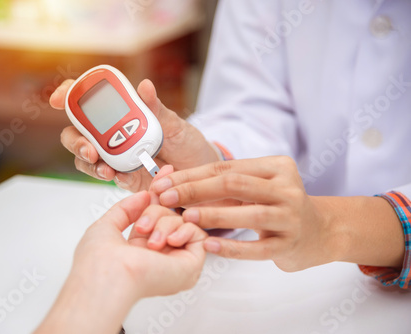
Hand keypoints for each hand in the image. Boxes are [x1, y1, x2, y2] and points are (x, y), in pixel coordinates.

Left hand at [35, 190, 206, 333]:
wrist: (107, 274)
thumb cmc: (99, 259)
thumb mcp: (107, 225)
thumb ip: (126, 208)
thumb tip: (145, 194)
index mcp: (140, 249)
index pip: (158, 215)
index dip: (162, 193)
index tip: (166, 171)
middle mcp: (160, 255)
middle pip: (170, 214)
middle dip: (156, 210)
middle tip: (141, 225)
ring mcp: (176, 260)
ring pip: (182, 221)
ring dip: (164, 223)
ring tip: (149, 242)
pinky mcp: (191, 265)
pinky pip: (198, 234)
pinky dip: (184, 230)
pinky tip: (168, 241)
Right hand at [50, 78, 218, 191]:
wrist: (201, 175)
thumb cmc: (187, 144)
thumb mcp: (176, 125)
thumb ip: (158, 110)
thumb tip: (145, 86)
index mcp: (122, 114)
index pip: (88, 102)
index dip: (69, 96)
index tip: (59, 99)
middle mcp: (112, 135)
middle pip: (77, 134)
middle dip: (76, 141)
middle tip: (89, 150)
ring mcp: (115, 157)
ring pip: (86, 160)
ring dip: (89, 164)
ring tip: (106, 169)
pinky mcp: (124, 178)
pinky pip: (109, 177)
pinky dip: (111, 177)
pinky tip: (121, 177)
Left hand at [150, 156, 404, 271]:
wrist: (320, 232)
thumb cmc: (277, 205)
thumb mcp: (257, 186)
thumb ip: (225, 184)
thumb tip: (175, 184)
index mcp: (276, 166)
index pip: (227, 168)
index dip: (192, 175)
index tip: (164, 184)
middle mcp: (287, 187)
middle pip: (236, 184)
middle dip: (197, 190)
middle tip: (167, 198)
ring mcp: (292, 216)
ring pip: (249, 214)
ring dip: (214, 215)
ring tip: (185, 218)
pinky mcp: (291, 244)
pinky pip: (259, 248)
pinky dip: (233, 248)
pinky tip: (210, 247)